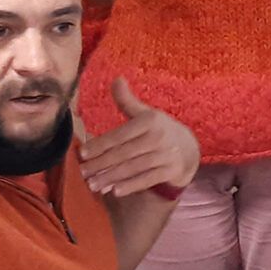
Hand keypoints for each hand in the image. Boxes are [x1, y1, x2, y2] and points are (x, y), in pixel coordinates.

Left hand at [81, 77, 199, 196]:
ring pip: (133, 168)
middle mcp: (159, 137)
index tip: (82, 153)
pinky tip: (115, 191)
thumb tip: (116, 79)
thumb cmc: (159, 129)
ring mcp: (167, 155)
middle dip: (101, 164)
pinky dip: (131, 185)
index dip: (100, 144)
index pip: (119, 135)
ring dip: (112, 178)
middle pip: (124, 153)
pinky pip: (147, 179)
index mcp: (150, 120)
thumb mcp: (146, 113)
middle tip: (83, 173)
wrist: (188, 148)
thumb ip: (127, 101)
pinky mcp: (172, 171)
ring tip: (94, 185)